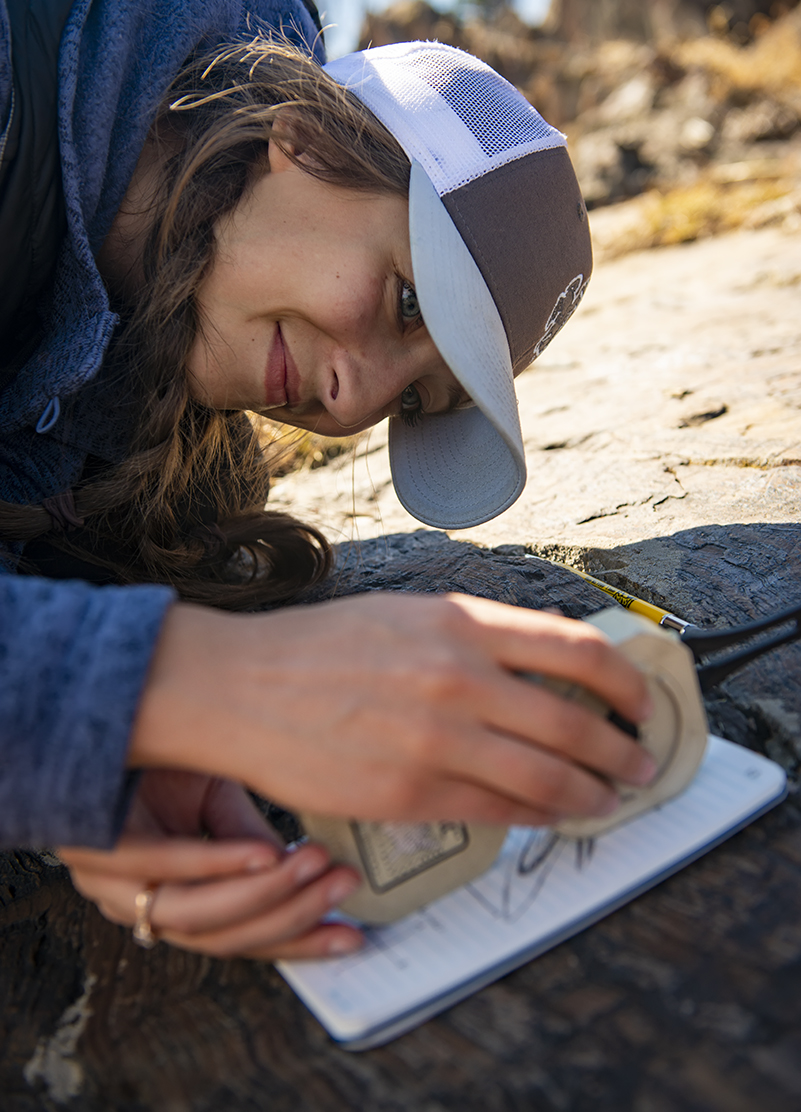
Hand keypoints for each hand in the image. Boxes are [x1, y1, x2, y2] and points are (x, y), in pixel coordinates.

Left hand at [59, 770, 362, 958]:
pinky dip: (214, 864)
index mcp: (165, 897)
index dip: (295, 940)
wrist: (105, 703)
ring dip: (263, 895)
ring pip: (193, 914)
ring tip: (315, 866)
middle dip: (291, 915)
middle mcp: (134, 903)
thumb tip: (316, 871)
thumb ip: (254, 838)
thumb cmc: (156, 751)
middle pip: (220, 937)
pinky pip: (159, 867)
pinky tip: (261, 856)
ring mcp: (108, 880)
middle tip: (342, 885)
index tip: (351, 936)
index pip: (236, 939)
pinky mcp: (92, 846)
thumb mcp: (217, 795)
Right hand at [131, 593, 655, 826]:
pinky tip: (546, 816)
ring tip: (607, 800)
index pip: (579, 650)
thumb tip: (543, 671)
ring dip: (592, 795)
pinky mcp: (409, 794)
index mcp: (461, 623)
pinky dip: (535, 817)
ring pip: (548, 780)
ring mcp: (436, 740)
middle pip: (577, 724)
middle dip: (624, 752)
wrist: (238, 687)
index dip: (628, 683)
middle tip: (640, 766)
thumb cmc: (318, 647)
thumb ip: (475, 639)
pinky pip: (497, 812)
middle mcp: (460, 678)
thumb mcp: (406, 614)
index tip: (643, 705)